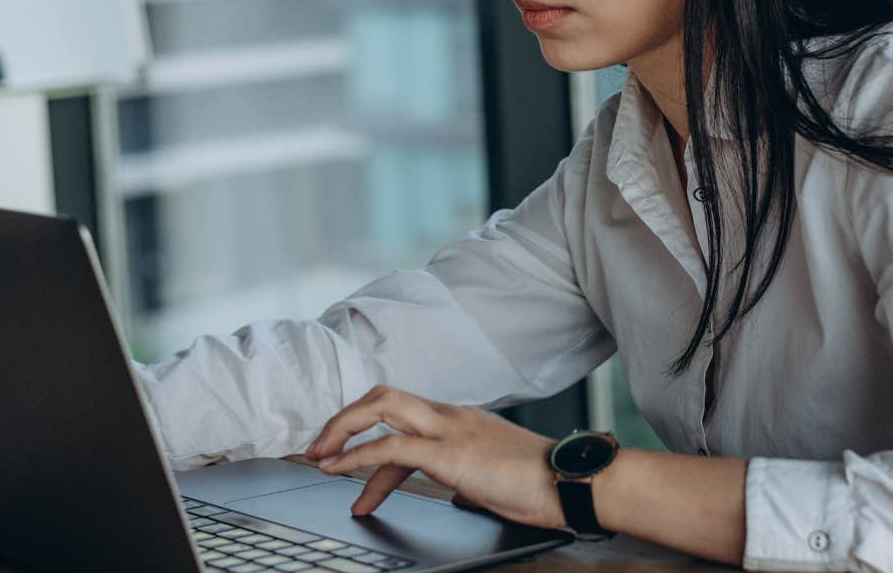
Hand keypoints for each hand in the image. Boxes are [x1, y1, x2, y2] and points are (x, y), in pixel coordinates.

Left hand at [304, 385, 562, 529]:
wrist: (573, 482)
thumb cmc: (544, 484)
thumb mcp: (495, 479)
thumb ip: (470, 480)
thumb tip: (460, 496)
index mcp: (461, 420)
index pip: (403, 416)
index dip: (368, 438)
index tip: (347, 464)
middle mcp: (451, 415)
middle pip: (384, 395)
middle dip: (345, 418)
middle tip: (320, 447)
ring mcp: (450, 429)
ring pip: (382, 407)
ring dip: (342, 429)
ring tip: (319, 458)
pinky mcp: (450, 453)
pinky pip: (392, 446)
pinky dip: (359, 457)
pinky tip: (342, 471)